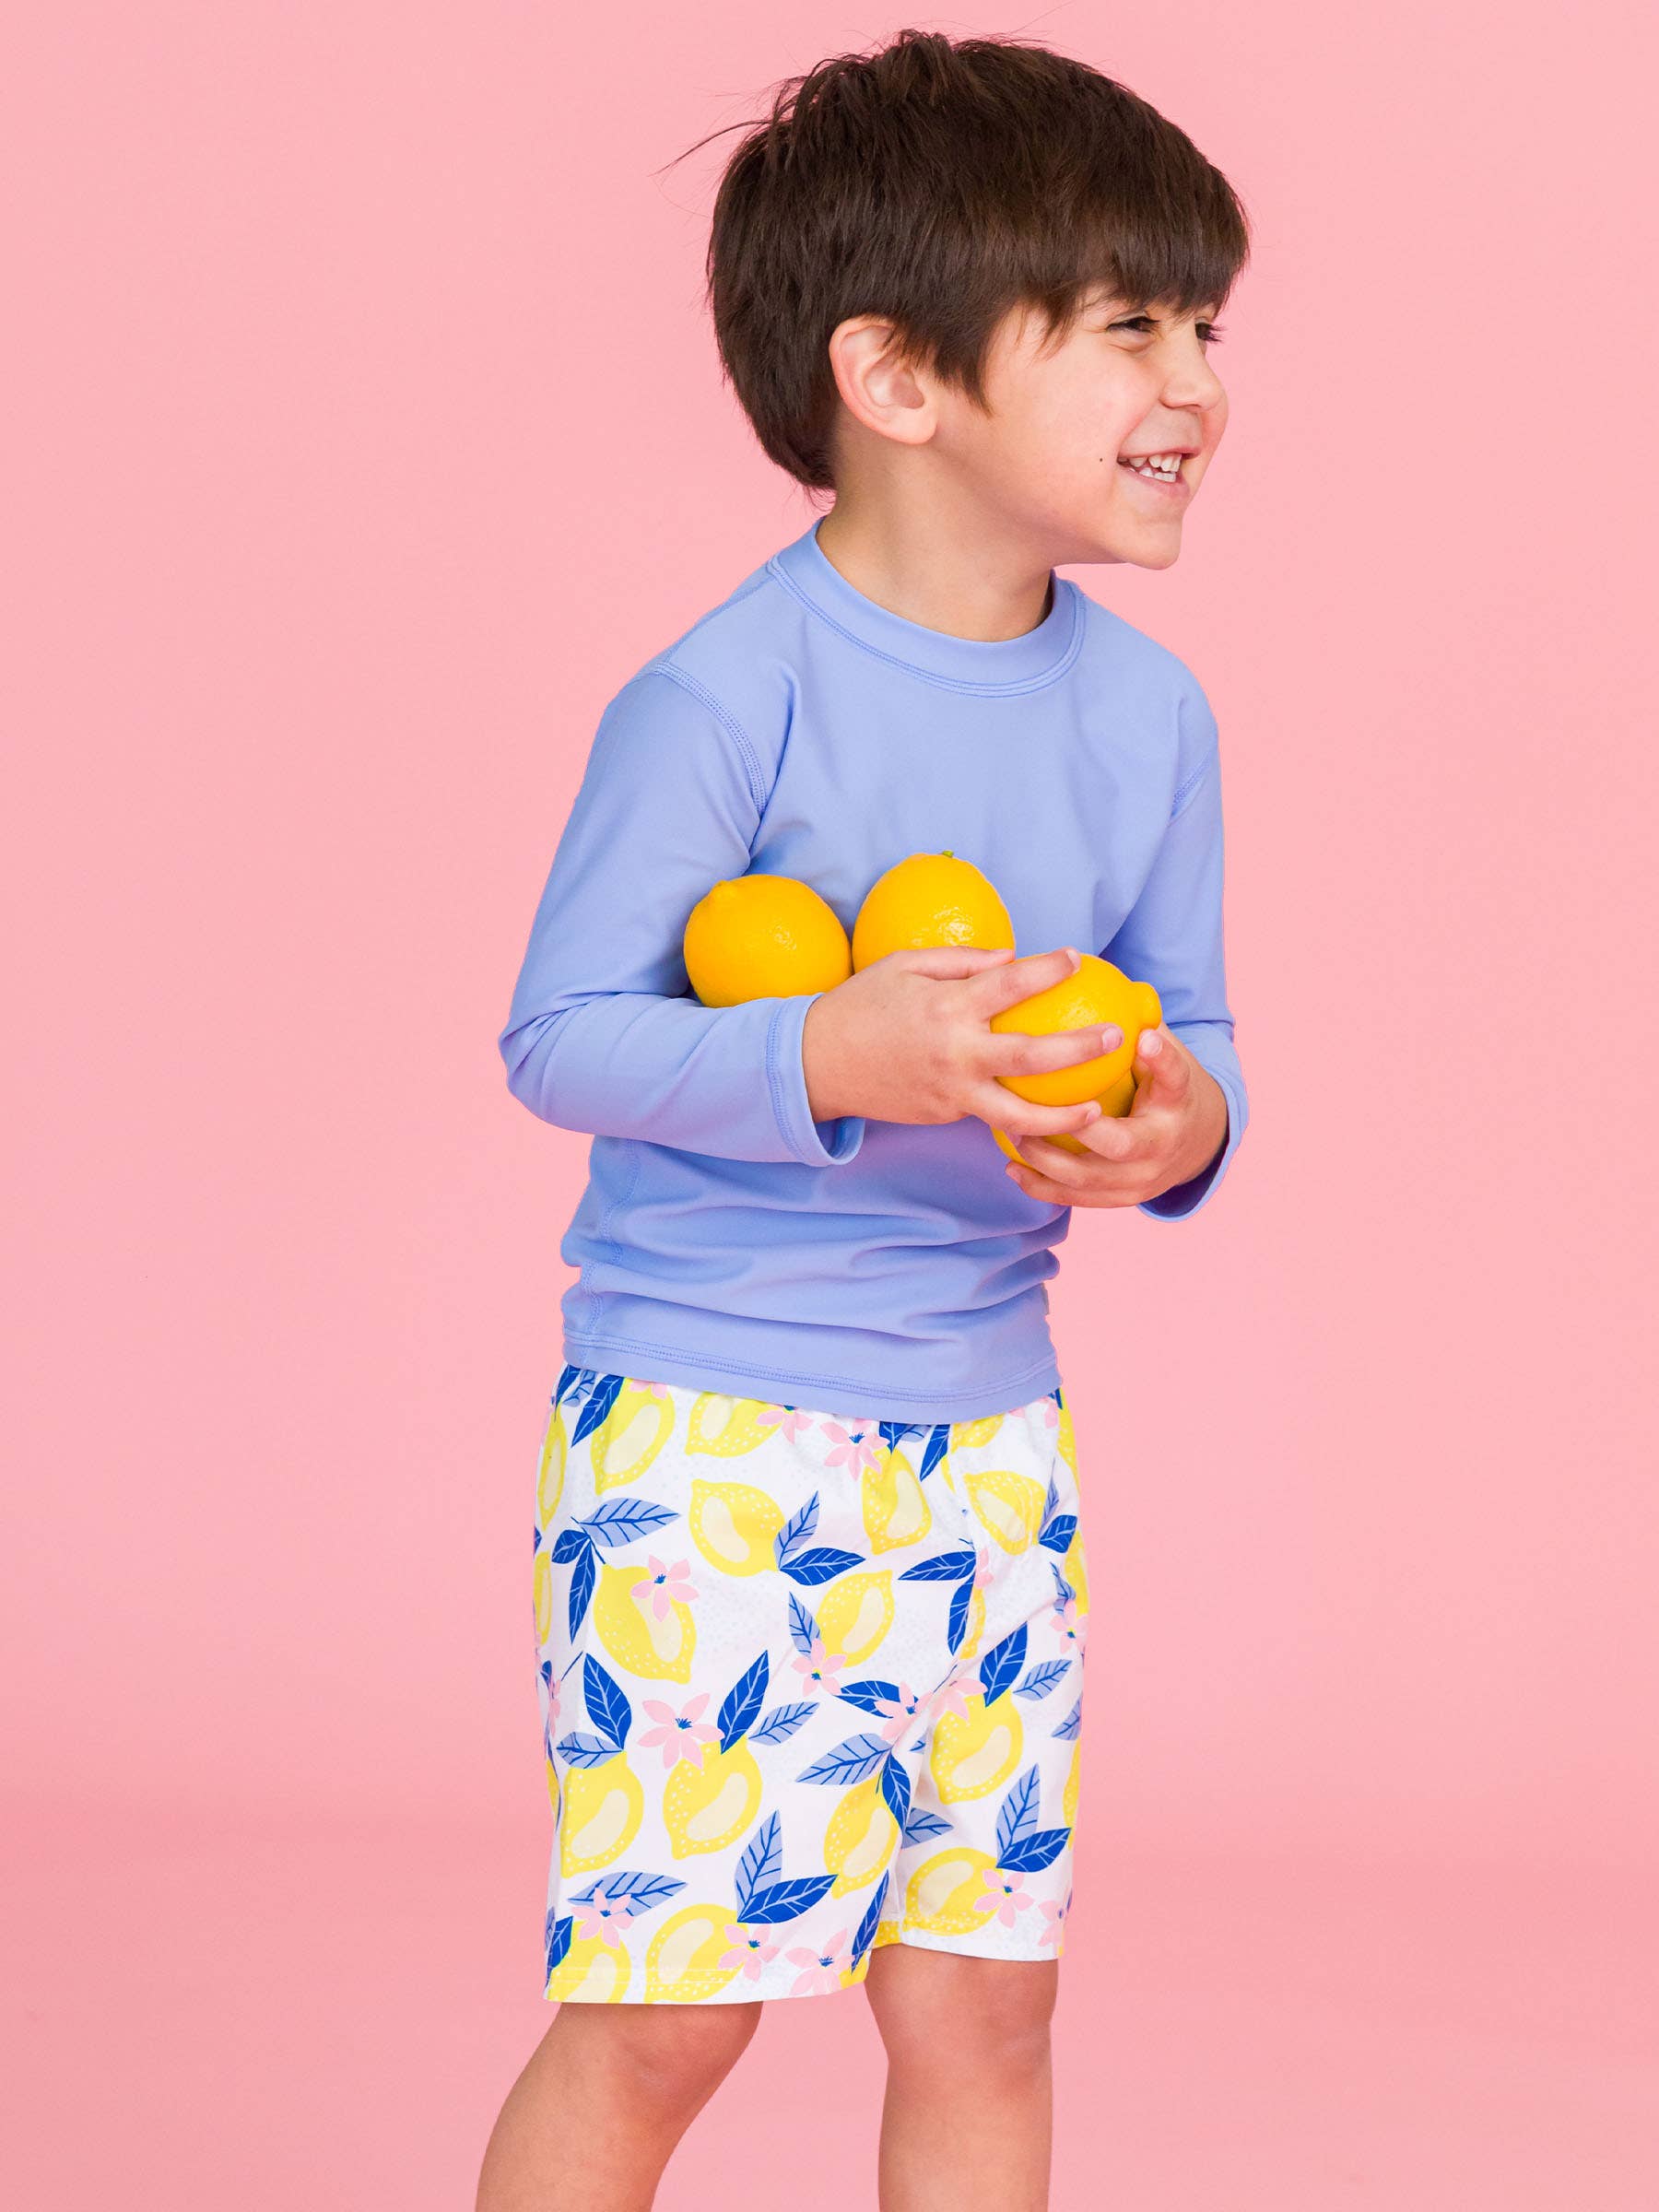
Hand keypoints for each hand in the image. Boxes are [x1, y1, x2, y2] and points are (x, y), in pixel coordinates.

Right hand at [802, 944, 1125, 1144]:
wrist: (814, 1064)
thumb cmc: (860, 1005)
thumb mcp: (902, 966)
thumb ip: (960, 961)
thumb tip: (1012, 959)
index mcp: (947, 1007)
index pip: (1011, 984)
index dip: (1048, 969)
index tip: (1076, 958)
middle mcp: (956, 1053)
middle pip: (1032, 1056)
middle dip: (1079, 1048)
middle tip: (1114, 1036)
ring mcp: (952, 1092)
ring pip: (1019, 1114)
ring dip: (1064, 1115)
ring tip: (1097, 1108)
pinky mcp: (944, 1115)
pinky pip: (992, 1119)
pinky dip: (1025, 1121)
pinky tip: (1053, 1119)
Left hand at [1000, 1022, 1228, 1207]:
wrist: (1197, 1143)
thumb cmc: (1167, 1086)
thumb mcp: (1166, 1056)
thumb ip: (1141, 1024)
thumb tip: (1105, 977)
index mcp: (1179, 1102)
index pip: (1174, 1077)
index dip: (1161, 1060)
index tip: (1143, 1037)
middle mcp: (1164, 1146)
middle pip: (1123, 1144)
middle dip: (1083, 1130)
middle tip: (1044, 1109)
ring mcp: (1143, 1181)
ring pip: (1091, 1178)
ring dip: (1049, 1160)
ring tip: (1013, 1135)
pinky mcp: (1121, 1200)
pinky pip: (1077, 1197)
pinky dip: (1043, 1186)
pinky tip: (1011, 1167)